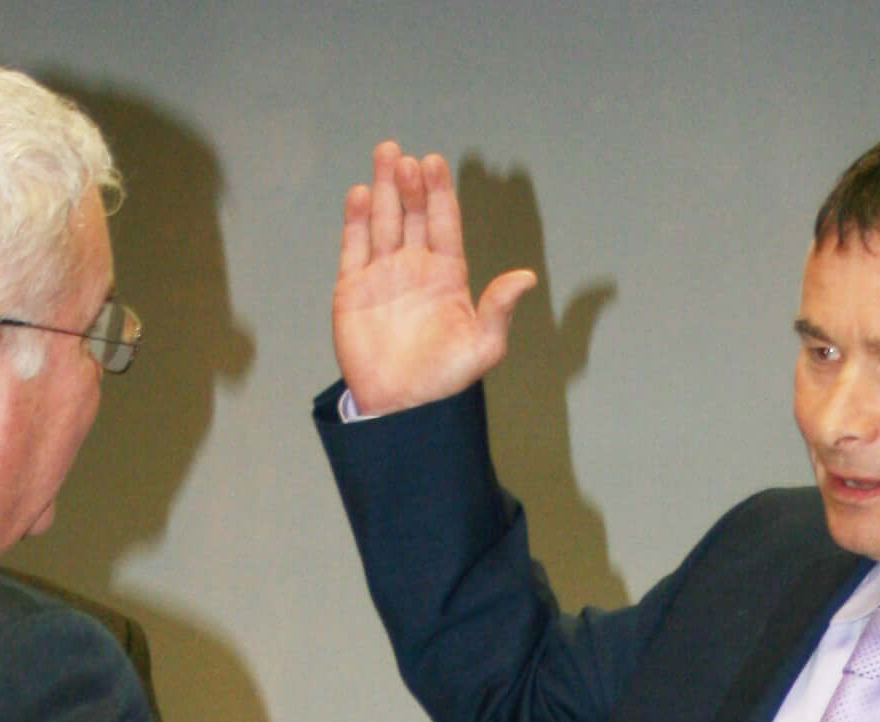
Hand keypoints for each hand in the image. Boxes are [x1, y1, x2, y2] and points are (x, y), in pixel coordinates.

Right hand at [333, 141, 535, 414]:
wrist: (398, 408)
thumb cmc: (443, 382)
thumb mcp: (481, 348)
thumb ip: (499, 310)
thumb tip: (526, 278)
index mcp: (447, 274)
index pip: (444, 222)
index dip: (439, 192)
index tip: (435, 163)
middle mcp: (414, 267)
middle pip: (412, 213)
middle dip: (411, 184)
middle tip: (407, 159)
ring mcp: (382, 274)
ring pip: (383, 220)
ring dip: (384, 188)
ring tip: (386, 155)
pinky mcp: (352, 287)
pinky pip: (354, 246)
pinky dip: (355, 220)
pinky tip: (360, 194)